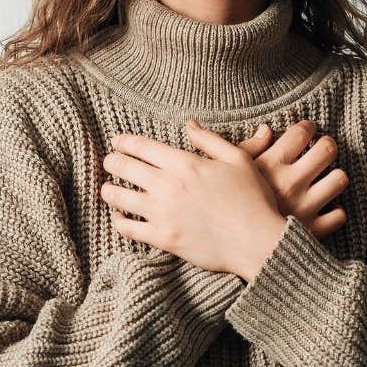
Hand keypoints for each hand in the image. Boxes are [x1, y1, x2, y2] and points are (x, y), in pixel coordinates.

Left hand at [100, 120, 287, 278]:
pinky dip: (118, 221)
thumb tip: (189, 124)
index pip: (141, 146)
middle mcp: (167, 185)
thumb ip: (209, 140)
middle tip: (109, 162)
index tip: (117, 141)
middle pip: (122, 167)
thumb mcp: (237, 159)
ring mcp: (162, 213)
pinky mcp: (162, 238)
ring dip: (108, 190)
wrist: (258, 242)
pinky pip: (127, 228)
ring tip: (108, 189)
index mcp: (184, 163)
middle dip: (111, 161)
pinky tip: (119, 217)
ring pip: (118, 197)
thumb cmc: (253, 199)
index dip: (123, 141)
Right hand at [234, 119, 349, 239]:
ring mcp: (304, 207)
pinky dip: (333, 213)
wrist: (231, 247)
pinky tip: (322, 210)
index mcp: (271, 165)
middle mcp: (291, 183)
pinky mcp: (312, 231)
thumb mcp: (228, 172)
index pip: (302, 132)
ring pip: (339, 179)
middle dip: (327, 146)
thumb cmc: (225, 206)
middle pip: (327, 149)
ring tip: (325, 179)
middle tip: (321, 150)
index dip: (308, 127)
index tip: (307, 130)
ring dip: (334, 178)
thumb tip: (266, 129)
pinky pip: (338, 215)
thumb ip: (248, 148)